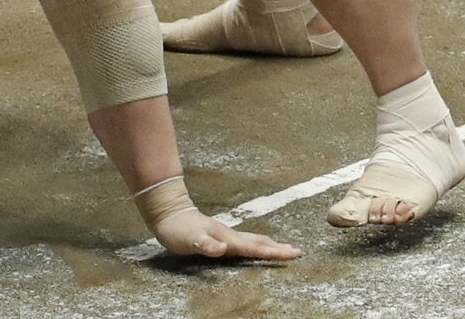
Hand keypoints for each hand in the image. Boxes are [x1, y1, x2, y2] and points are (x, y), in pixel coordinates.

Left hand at [153, 207, 300, 261]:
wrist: (166, 211)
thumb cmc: (177, 229)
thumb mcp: (189, 239)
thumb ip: (206, 244)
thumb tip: (223, 249)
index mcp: (227, 239)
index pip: (254, 247)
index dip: (274, 252)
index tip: (293, 254)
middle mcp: (229, 235)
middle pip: (258, 242)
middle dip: (278, 248)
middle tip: (297, 252)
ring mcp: (224, 233)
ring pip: (252, 239)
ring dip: (269, 244)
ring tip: (283, 248)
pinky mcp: (218, 234)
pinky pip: (242, 240)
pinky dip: (255, 243)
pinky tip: (254, 245)